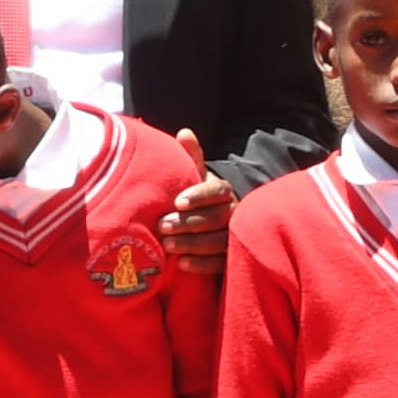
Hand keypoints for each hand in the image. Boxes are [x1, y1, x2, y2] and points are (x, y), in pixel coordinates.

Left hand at [159, 134, 230, 277]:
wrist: (211, 224)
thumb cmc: (196, 197)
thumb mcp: (194, 176)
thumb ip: (191, 158)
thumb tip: (184, 133)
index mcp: (224, 191)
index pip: (216, 191)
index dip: (198, 196)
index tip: (177, 202)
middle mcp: (234, 213)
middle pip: (216, 218)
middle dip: (188, 222)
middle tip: (162, 226)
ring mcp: (235, 237)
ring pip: (218, 241)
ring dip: (192, 244)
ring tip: (167, 246)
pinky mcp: (231, 258)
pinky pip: (220, 263)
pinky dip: (202, 264)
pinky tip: (182, 264)